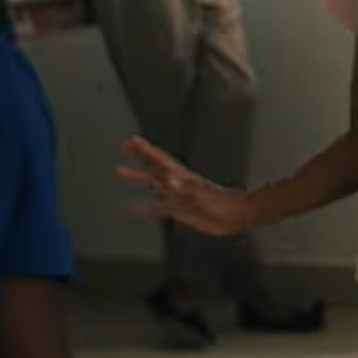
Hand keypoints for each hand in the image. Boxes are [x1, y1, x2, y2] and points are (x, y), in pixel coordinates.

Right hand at [116, 137, 255, 236]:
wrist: (236, 216)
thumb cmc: (224, 205)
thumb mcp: (202, 196)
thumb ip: (183, 188)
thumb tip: (168, 180)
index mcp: (184, 178)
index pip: (161, 160)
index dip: (147, 151)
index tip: (133, 141)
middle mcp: (179, 184)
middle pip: (154, 167)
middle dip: (139, 156)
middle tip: (124, 147)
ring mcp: (178, 196)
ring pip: (154, 185)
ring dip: (138, 178)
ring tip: (121, 171)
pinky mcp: (179, 210)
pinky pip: (157, 207)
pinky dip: (143, 207)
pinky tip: (132, 208)